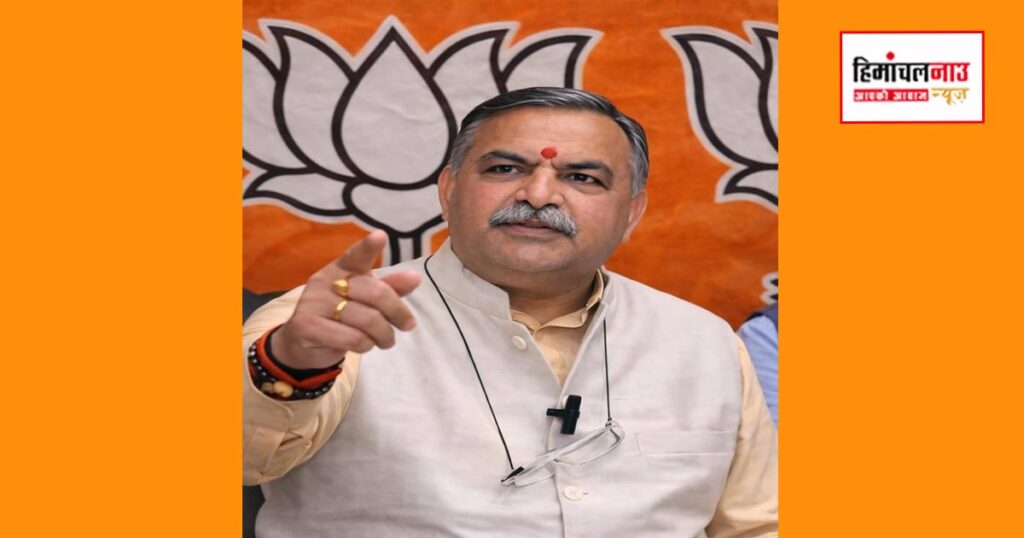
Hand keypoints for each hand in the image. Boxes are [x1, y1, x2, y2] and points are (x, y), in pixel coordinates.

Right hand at [270, 230, 421, 369]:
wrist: (303, 344)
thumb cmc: (340, 316)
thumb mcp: (366, 300)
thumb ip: (389, 288)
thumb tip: (415, 277)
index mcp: (340, 269)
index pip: (355, 255)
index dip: (368, 247)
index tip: (381, 236)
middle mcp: (325, 281)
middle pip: (374, 293)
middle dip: (398, 312)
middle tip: (407, 325)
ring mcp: (313, 303)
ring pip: (367, 320)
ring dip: (384, 334)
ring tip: (386, 340)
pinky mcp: (307, 326)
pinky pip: (352, 338)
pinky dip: (367, 345)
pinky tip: (366, 345)